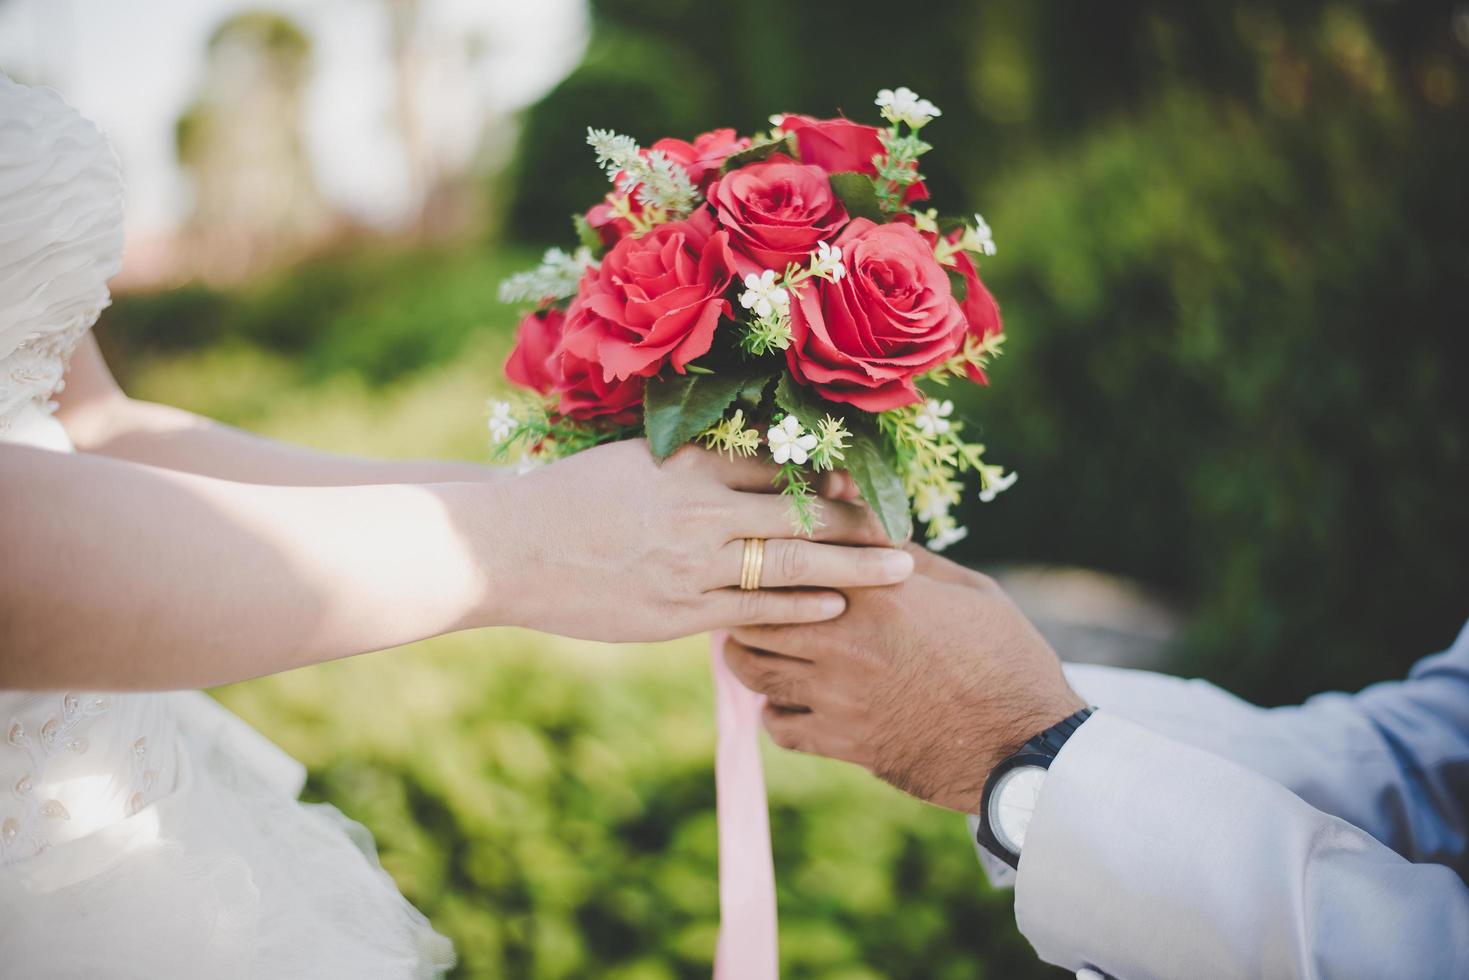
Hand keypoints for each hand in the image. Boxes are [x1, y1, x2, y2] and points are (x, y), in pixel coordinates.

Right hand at [482, 440, 913, 642]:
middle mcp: (698, 509)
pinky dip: (800, 607)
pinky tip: (836, 607)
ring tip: (899, 572)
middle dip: (861, 520)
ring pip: (790, 562)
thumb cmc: (567, 500)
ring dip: (851, 567)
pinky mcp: (677, 612)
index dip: (831, 473)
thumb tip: (750, 462)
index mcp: (686, 463)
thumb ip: (691, 463)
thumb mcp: (632, 461)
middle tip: (907, 529)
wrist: (506, 549)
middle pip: (802, 510)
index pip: (780, 465)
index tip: (869, 480)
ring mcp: (691, 563)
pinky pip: (755, 610)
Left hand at [723, 546, 1084, 811]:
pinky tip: (793, 702)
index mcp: (880, 589)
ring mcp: (835, 692)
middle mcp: (845, 636)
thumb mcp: (970, 590)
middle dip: (750, 599)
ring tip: (765, 646)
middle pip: (755, 606)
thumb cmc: (1007, 658)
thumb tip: (872, 530)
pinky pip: (776, 724)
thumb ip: (911, 559)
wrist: (1026, 745)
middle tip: (755, 598)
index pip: (798, 551)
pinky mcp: (839, 741)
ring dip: (752, 652)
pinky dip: (776, 711)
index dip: (781, 547)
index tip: (780, 548)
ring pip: (750, 665)